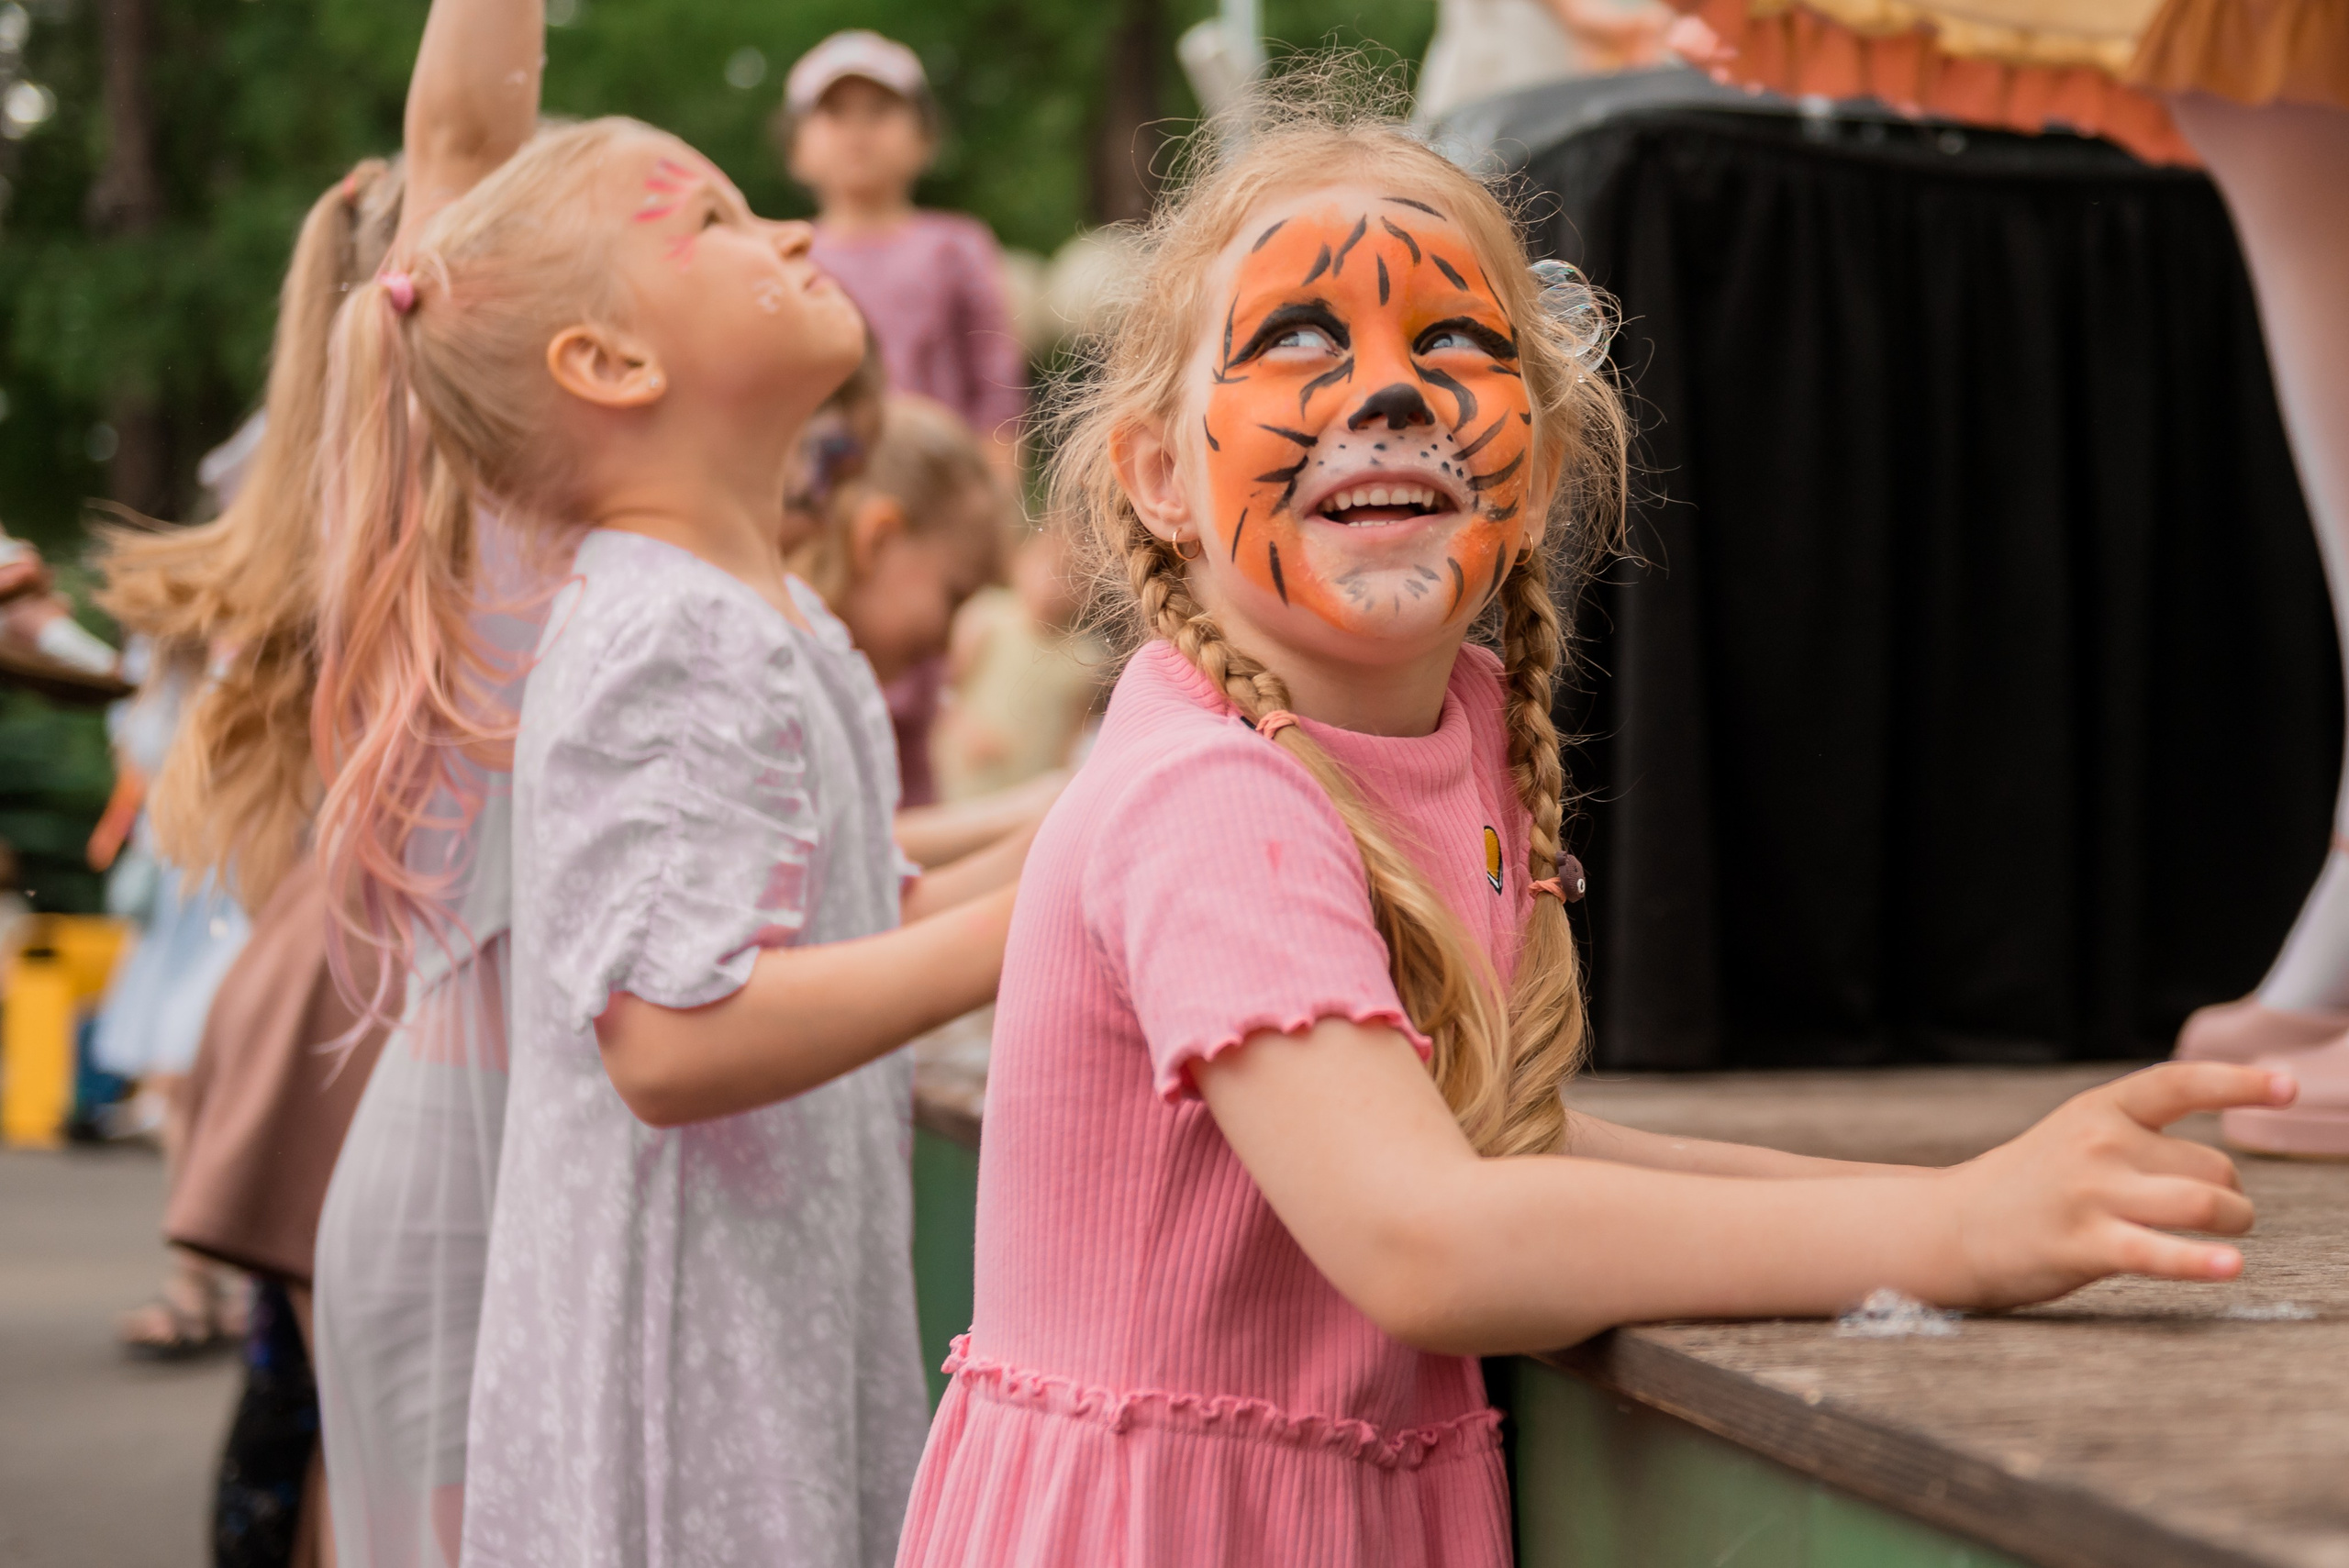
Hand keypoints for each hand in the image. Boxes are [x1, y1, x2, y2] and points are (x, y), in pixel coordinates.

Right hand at [1932, 1062, 2294, 1309]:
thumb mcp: (2076, 1136)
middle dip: (2231, 1194)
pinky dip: (2201, 1261)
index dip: (2240, 1083)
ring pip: (2205, 1203)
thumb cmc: (2030, 1187)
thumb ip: (2140, 1138)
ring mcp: (2092, 1193)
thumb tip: (2226, 1171)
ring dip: (2233, 1225)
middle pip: (2213, 1166)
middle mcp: (2099, 1142)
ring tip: (2226, 1242)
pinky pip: (2160, 1251)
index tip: (2289, 1087)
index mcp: (2099, 1109)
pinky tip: (2228, 1267)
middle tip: (2213, 1215)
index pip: (2180, 1083)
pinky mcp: (2085, 1244)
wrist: (1952, 1226)